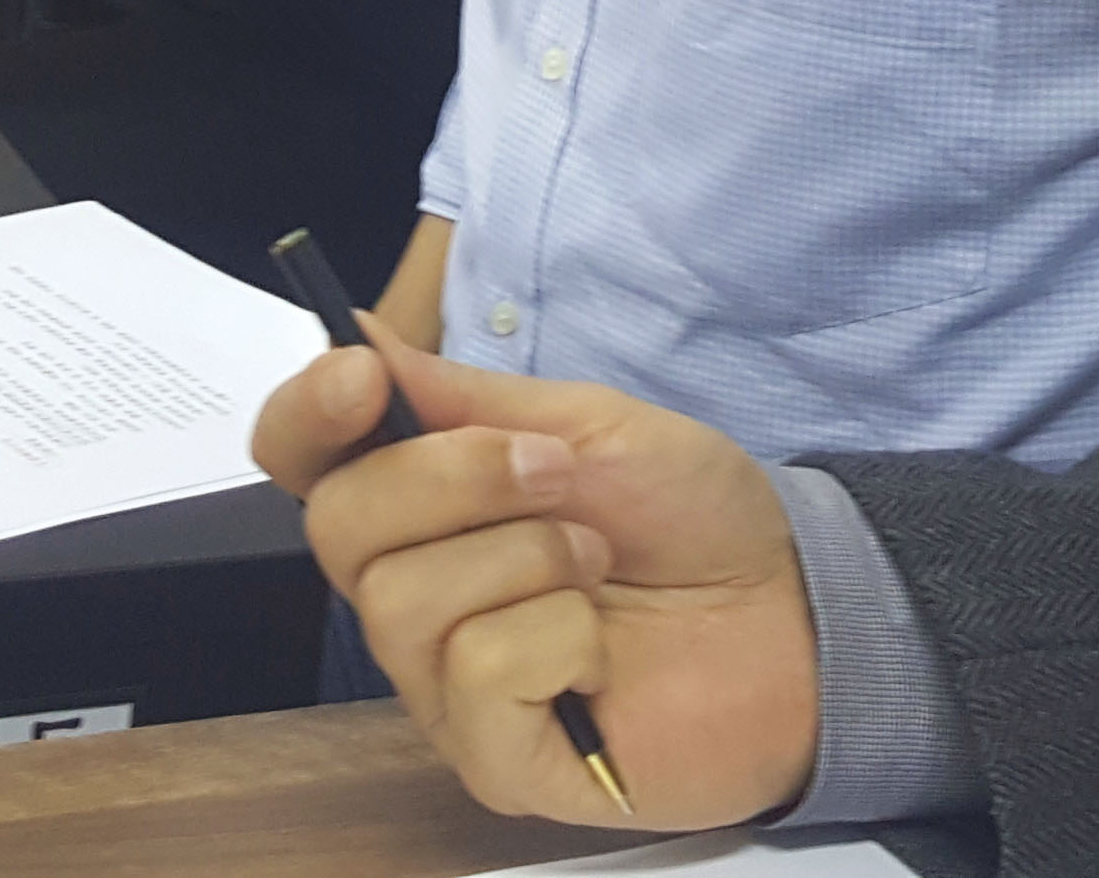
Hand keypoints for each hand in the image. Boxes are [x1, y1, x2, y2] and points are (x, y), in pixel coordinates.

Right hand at [253, 326, 820, 828]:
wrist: (793, 611)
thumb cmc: (692, 520)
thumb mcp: (593, 426)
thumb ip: (472, 396)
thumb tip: (360, 338)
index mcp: (424, 508)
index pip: (305, 463)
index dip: (306, 415)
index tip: (362, 378)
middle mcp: (412, 598)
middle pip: (339, 526)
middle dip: (457, 475)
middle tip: (561, 473)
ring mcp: (441, 687)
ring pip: (403, 601)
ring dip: (530, 555)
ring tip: (599, 565)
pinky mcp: (492, 759)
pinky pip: (474, 673)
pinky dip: (558, 636)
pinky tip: (601, 649)